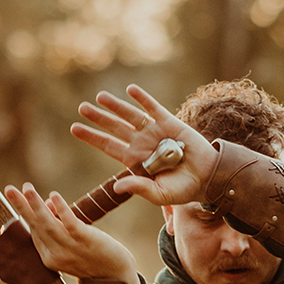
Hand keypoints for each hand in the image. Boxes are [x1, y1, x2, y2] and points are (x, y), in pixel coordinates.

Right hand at [4, 184, 137, 283]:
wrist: (117, 276)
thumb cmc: (94, 258)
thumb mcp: (71, 246)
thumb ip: (58, 228)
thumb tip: (48, 204)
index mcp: (50, 258)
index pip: (35, 232)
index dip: (28, 212)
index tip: (21, 195)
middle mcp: (56, 255)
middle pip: (35, 227)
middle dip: (21, 207)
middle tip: (9, 190)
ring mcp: (70, 249)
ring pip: (48, 225)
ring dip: (36, 206)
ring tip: (26, 189)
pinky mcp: (86, 241)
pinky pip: (70, 224)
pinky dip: (61, 209)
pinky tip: (54, 196)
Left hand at [70, 83, 217, 205]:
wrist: (209, 177)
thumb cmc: (183, 189)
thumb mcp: (159, 194)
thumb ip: (139, 188)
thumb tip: (117, 186)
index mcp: (135, 160)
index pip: (108, 146)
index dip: (92, 137)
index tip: (75, 128)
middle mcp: (141, 143)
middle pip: (115, 127)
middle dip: (98, 118)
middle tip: (82, 108)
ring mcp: (154, 131)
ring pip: (131, 115)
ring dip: (116, 105)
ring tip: (100, 97)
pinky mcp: (170, 122)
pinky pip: (153, 108)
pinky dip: (143, 99)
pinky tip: (130, 90)